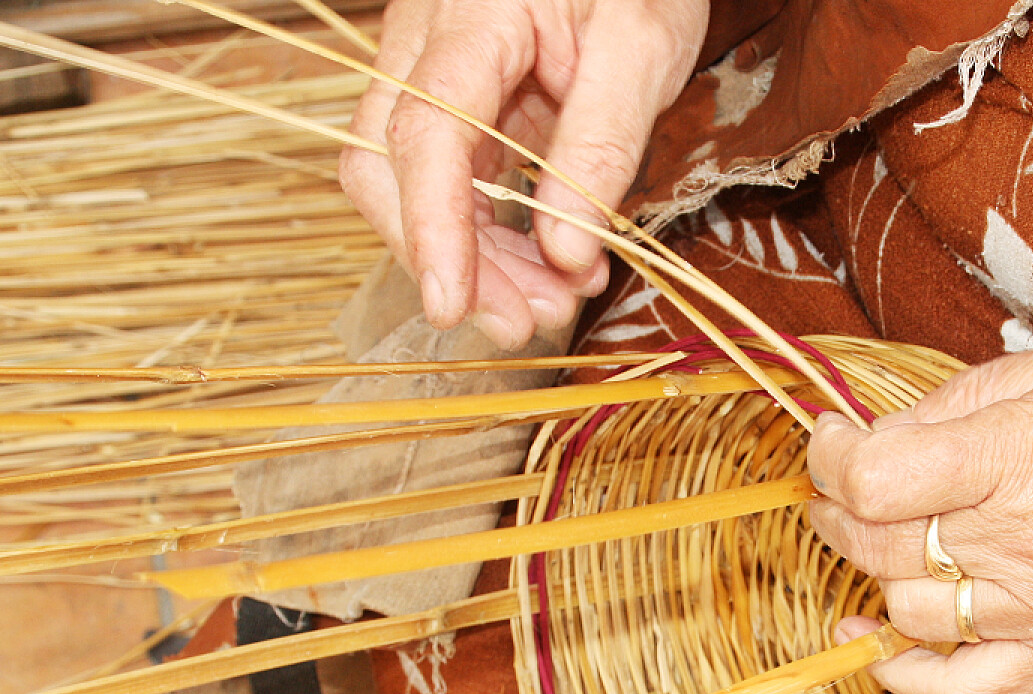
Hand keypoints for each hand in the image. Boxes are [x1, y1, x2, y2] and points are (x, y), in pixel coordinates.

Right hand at [339, 0, 708, 340]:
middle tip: (527, 324)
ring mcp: (434, 77)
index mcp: (471, 14)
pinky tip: (552, 269)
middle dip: (451, 262)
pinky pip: (454, 185)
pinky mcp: (457, 106)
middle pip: (389, 168)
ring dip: (477, 262)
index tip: (451, 305)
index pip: (424, 130)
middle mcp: (426, 44)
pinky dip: (494, 239)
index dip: (432, 228)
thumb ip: (601, 144)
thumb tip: (562, 250)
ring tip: (555, 302)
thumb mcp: (642, 46)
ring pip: (416, 188)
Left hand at [807, 324, 1032, 693]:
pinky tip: (879, 646)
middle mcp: (1026, 544)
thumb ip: (965, 399)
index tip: (834, 438)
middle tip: (840, 484)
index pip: (875, 479)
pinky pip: (967, 691)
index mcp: (1021, 458)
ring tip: (880, 539)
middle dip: (838, 510)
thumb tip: (884, 432)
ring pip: (910, 612)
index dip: (831, 457)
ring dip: (875, 575)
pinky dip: (911, 677)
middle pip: (880, 546)